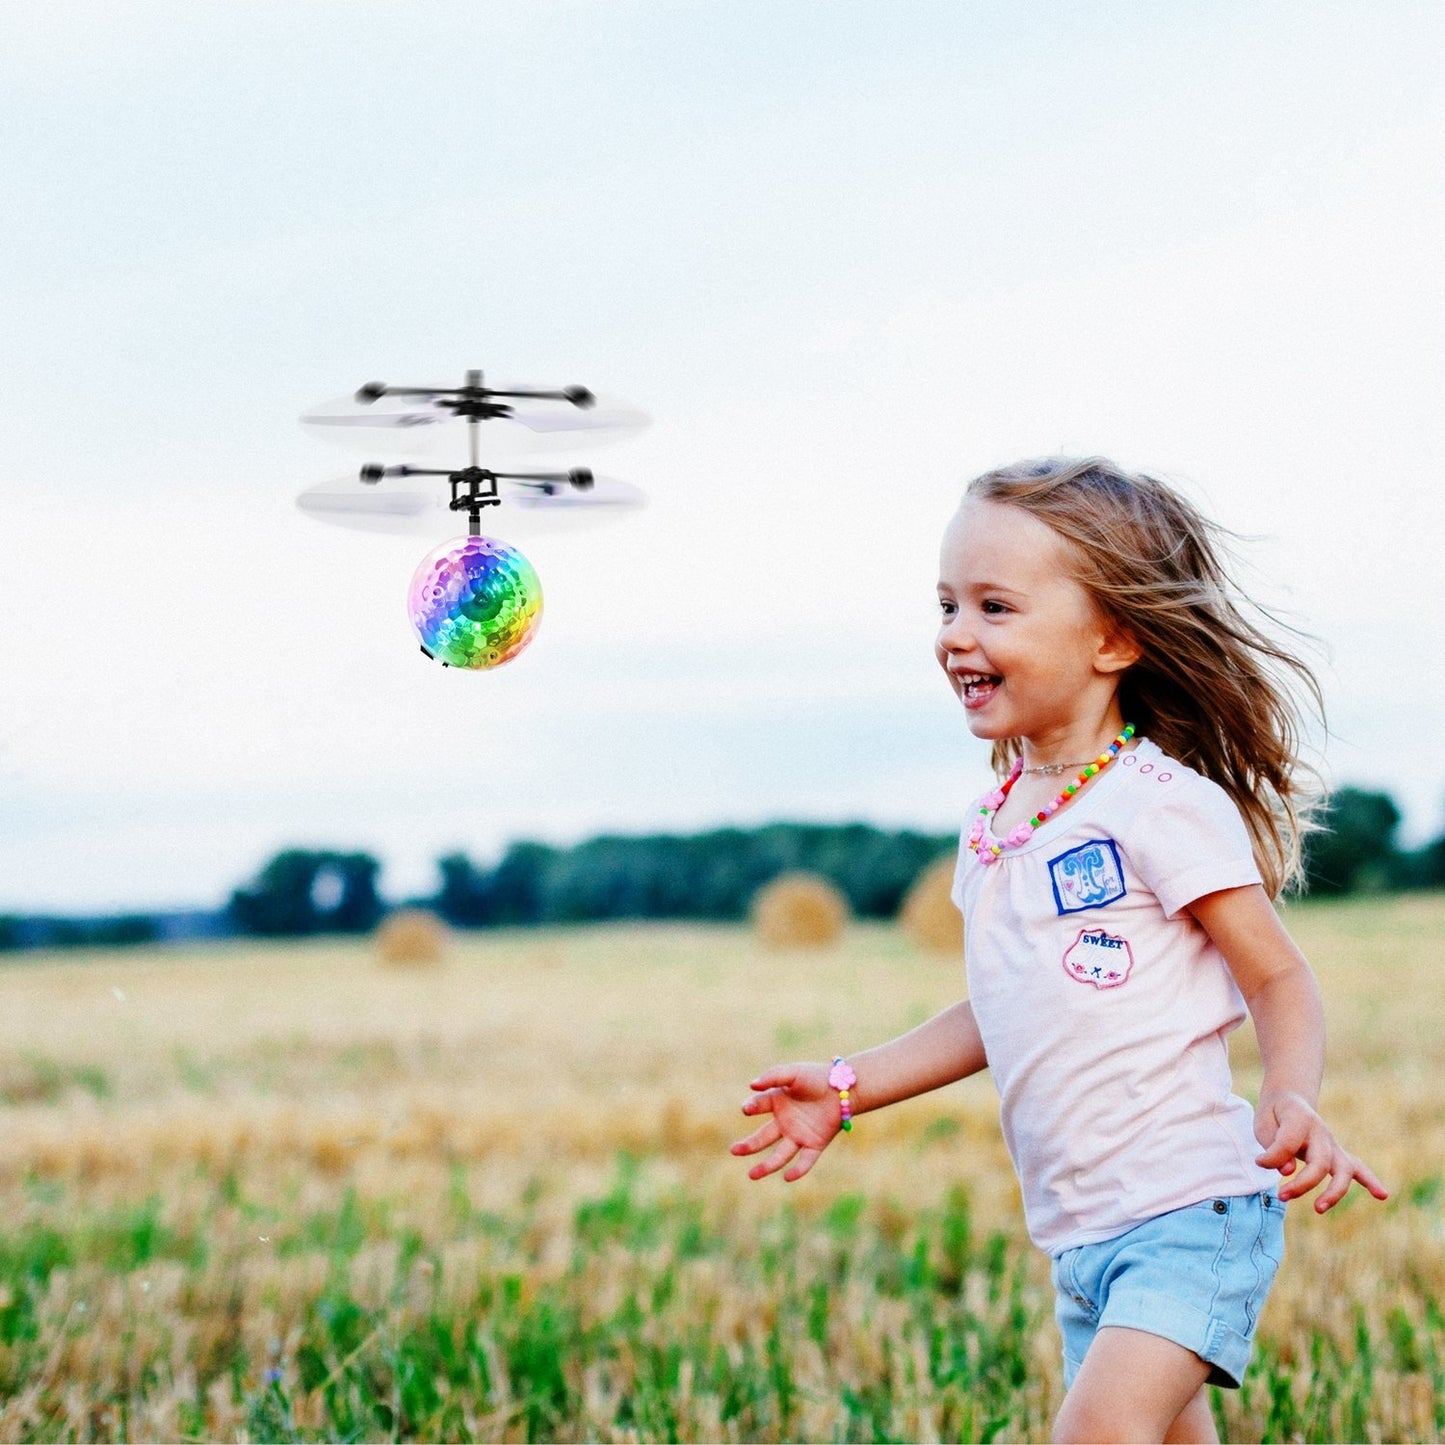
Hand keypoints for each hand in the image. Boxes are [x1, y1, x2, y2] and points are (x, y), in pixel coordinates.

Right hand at [731, 1062, 841, 1182]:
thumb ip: (773, 1076)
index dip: (752, 1107)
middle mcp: (785, 1122)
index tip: (747, 1109)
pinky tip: (788, 1177)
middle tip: (734, 1150)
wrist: (844, 1087)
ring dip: (767, 1166)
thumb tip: (751, 1085)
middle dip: (749, 1145)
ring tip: (751, 1175)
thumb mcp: (794, 1073)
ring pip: (780, 1154)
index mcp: (777, 1102)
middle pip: (763, 1137)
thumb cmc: (817, 1077)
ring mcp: (799, 1135)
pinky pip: (805, 1160)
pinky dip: (798, 1170)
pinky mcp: (815, 1144)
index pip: (759, 1106)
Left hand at [1254, 1092, 1388, 1211]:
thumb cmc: (1274, 1115)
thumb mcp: (1263, 1124)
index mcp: (1299, 1118)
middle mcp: (1321, 1132)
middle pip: (1320, 1162)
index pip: (1288, 1143)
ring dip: (1334, 1192)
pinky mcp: (1338, 1154)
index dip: (1272, 1157)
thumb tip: (1287, 1171)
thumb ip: (1273, 1146)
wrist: (1288, 1100)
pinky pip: (1358, 1168)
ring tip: (1319, 1209)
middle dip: (1302, 1184)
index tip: (1259, 1162)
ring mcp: (1332, 1144)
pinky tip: (1382, 1195)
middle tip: (1282, 1195)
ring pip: (1344, 1169)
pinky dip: (1370, 1181)